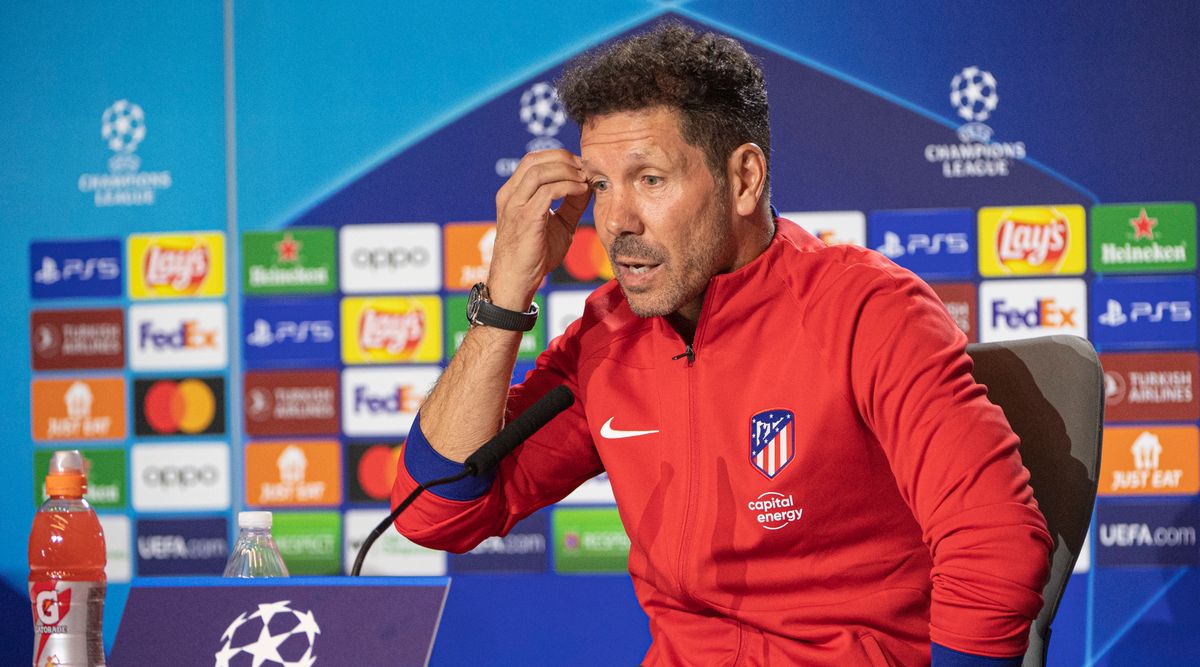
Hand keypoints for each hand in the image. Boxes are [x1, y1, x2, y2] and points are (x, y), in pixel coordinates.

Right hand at [489, 149, 591, 309]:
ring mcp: (515, 206)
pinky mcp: (526, 218)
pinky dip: (567, 186)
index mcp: (512, 194)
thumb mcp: (558, 224)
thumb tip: (588, 185)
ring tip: (583, 178)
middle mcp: (510, 195)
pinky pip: (547, 191)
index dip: (558, 156)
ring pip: (540, 171)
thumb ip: (571, 204)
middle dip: (564, 158)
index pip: (533, 160)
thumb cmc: (535, 256)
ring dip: (566, 170)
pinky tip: (580, 190)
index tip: (580, 165)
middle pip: (535, 159)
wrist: (517, 281)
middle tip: (585, 167)